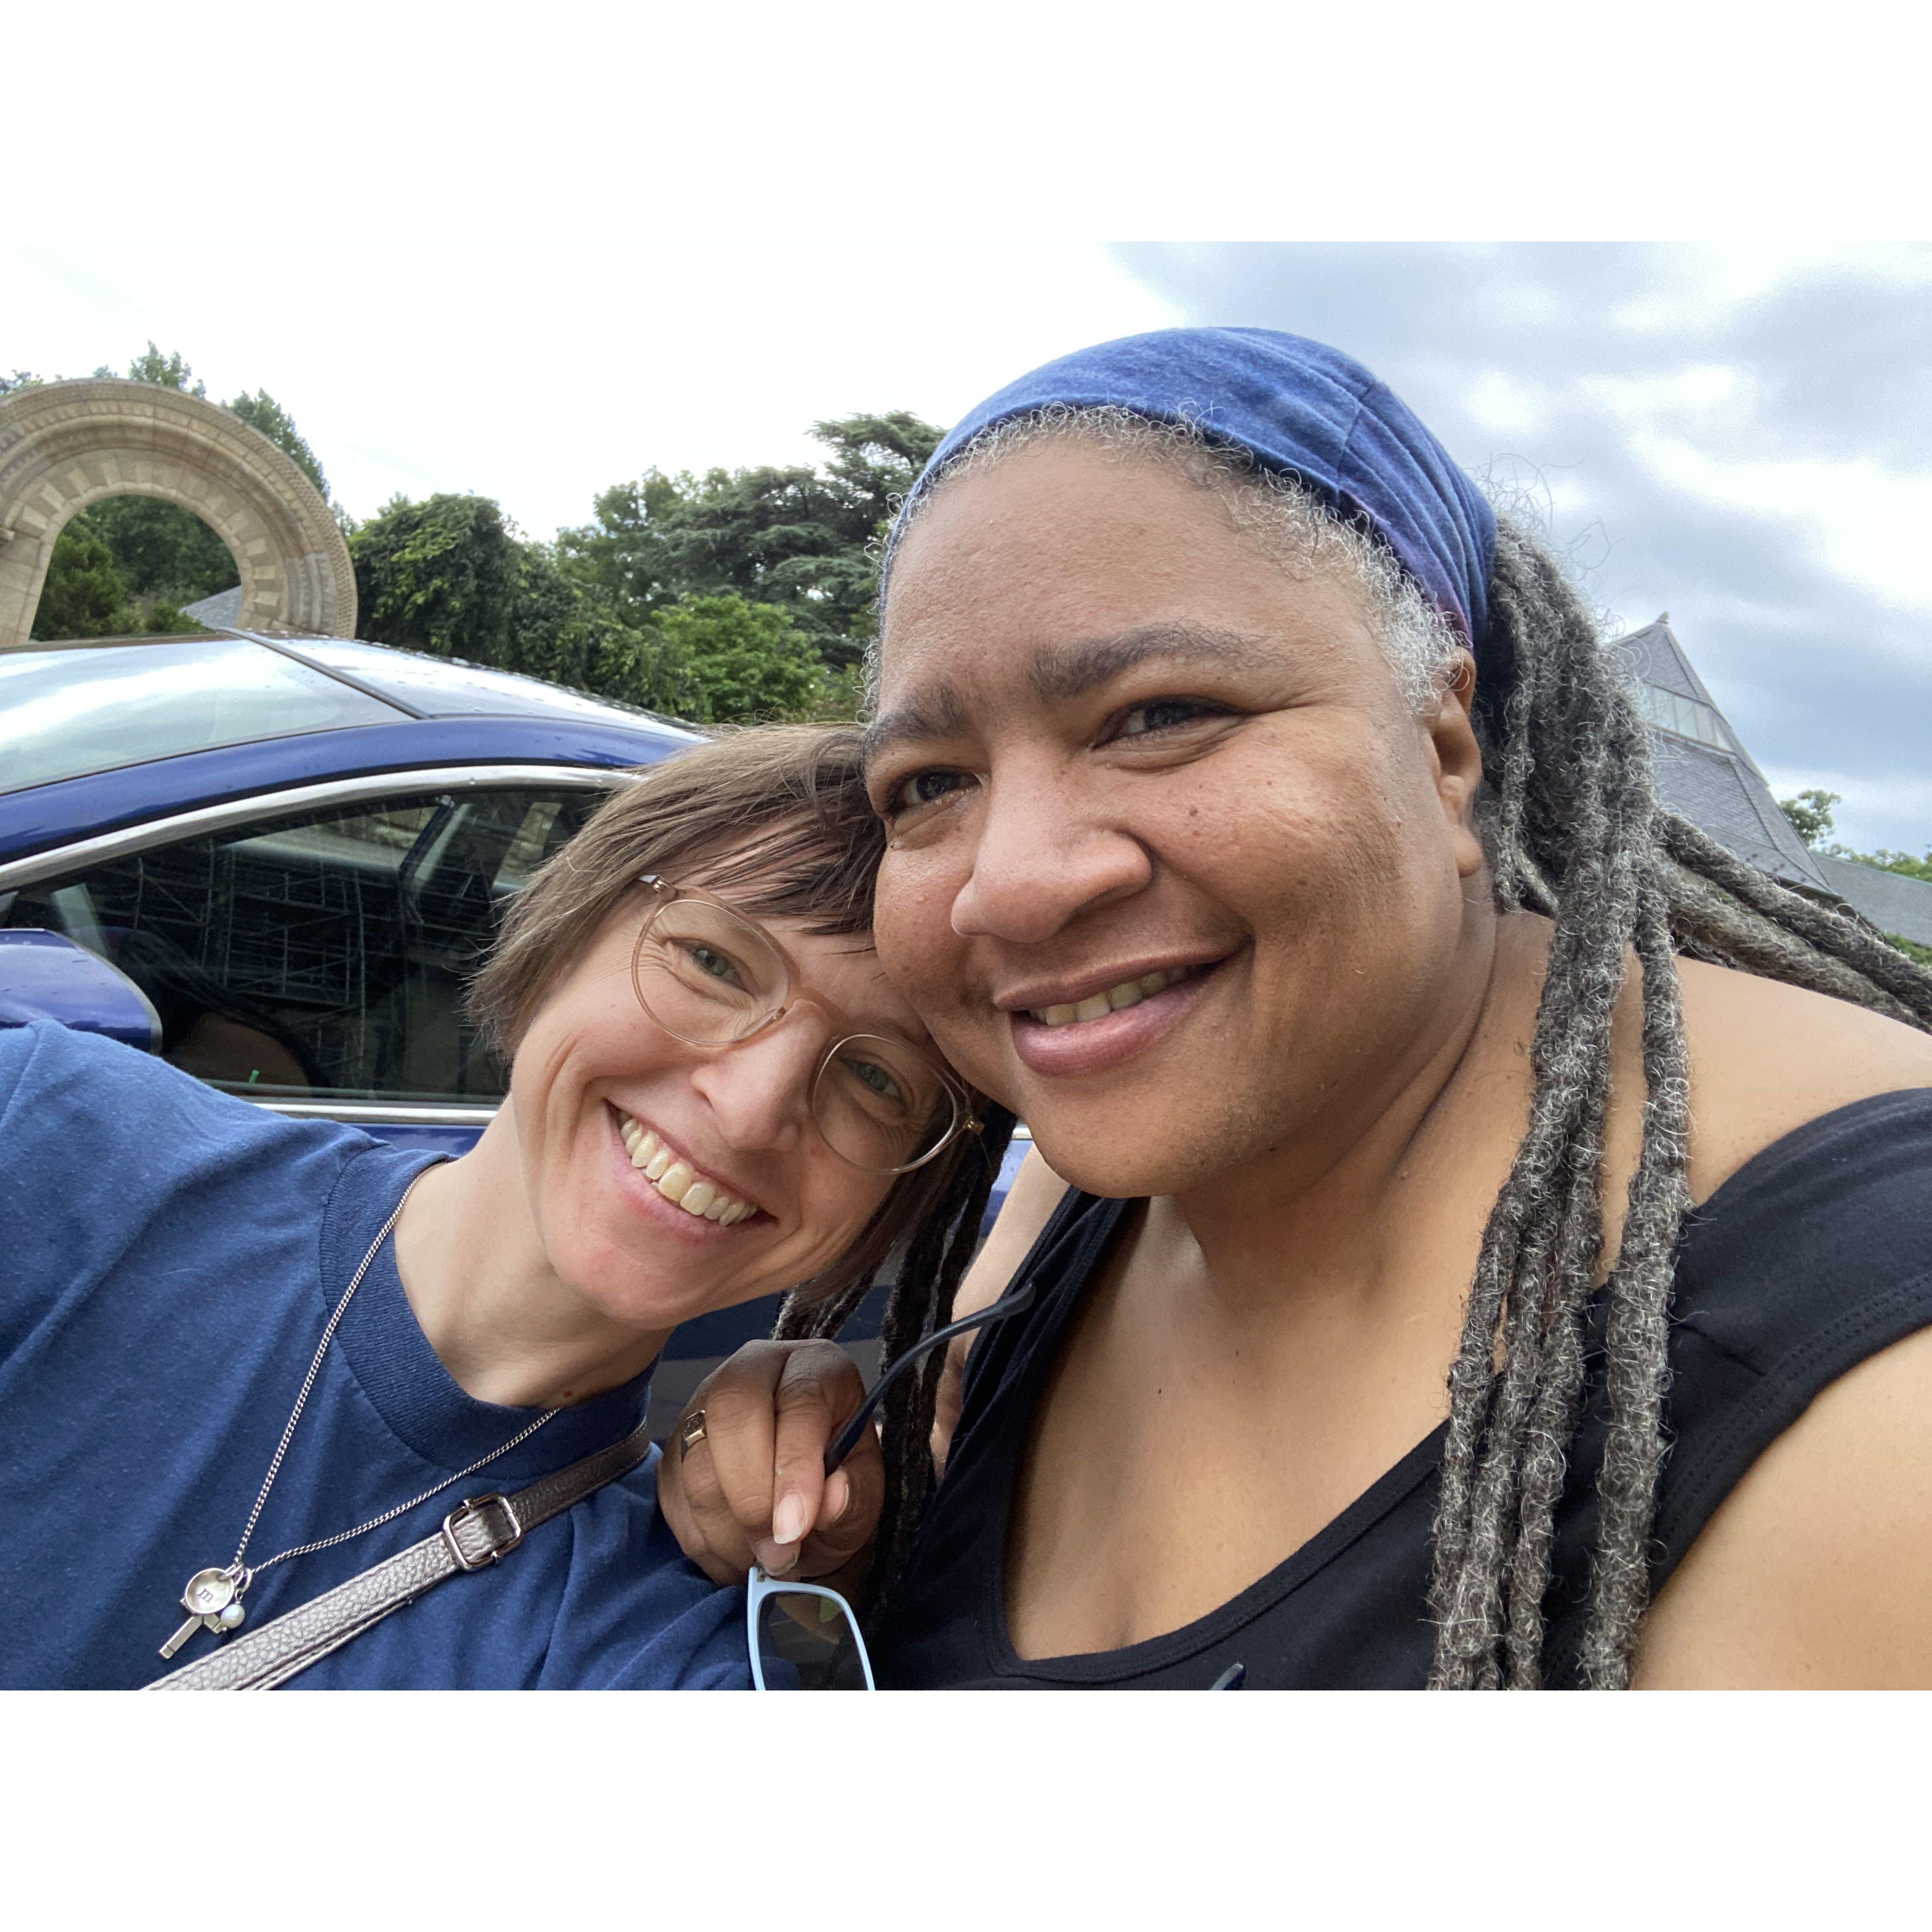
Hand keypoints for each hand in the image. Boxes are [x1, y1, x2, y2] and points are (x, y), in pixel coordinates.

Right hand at [657, 1340, 883, 1588]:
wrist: (799, 1499)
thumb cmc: (837, 1483)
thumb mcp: (862, 1493)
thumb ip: (852, 1498)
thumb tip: (831, 1499)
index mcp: (816, 1368)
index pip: (800, 1401)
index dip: (794, 1467)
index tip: (794, 1529)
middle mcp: (755, 1370)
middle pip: (732, 1412)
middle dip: (751, 1499)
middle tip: (776, 1554)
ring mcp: (705, 1403)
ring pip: (696, 1463)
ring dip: (727, 1531)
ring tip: (763, 1561)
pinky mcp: (674, 1446)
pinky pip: (674, 1497)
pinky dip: (704, 1541)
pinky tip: (737, 1556)